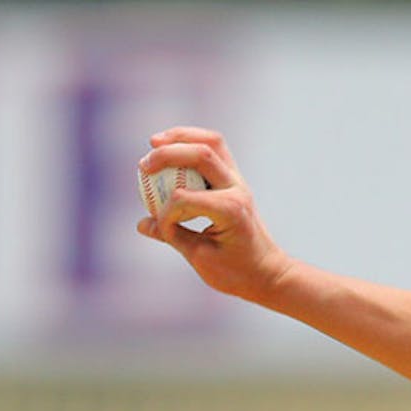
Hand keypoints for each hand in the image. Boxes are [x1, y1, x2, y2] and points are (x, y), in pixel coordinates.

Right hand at [136, 128, 290, 301]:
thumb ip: (171, 236)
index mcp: (231, 210)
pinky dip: (192, 143)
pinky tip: (170, 148)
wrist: (268, 272)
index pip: (184, 198)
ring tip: (155, 142)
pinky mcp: (235, 181)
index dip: (164, 213)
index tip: (162, 230)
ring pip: (213, 143)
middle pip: (202, 154)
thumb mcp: (200, 258)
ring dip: (182, 137)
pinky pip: (215, 151)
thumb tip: (142, 224)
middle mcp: (238, 190)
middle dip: (168, 154)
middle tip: (143, 165)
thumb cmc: (237, 272)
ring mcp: (239, 182)